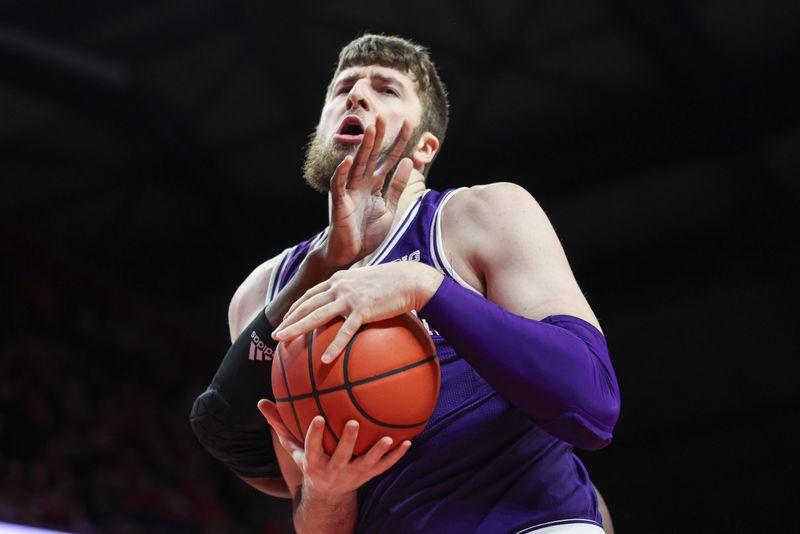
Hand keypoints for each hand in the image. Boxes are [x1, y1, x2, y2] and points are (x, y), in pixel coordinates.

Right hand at [258, 400, 410, 497]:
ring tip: (388, 438)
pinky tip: (408, 441)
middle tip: (354, 423)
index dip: (314, 435)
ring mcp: (352, 475)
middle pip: (341, 457)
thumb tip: (261, 401)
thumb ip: (279, 425)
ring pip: (366, 465)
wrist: (326, 496)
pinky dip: (396, 456)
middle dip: (348, 442)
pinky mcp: (368, 477)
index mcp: (313, 462)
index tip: (317, 418)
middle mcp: (333, 471)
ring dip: (378, 453)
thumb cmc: (309, 462)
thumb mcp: (293, 448)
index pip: (312, 448)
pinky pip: (384, 467)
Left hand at [272, 262, 442, 362]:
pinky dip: (334, 346)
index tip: (286, 318)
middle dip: (288, 320)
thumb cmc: (394, 283)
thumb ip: (356, 293)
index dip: (296, 306)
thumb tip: (353, 308)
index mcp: (339, 280)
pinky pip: (345, 332)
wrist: (411, 279)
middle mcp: (339, 287)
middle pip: (307, 305)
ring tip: (282, 341)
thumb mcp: (369, 284)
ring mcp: (349, 298)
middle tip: (275, 335)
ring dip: (296, 329)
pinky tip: (325, 360)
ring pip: (316, 316)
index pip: (311, 294)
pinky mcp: (362, 310)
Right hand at [322, 115, 413, 266]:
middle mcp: (360, 184)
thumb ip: (398, 186)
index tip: (408, 125)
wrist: (350, 255)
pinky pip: (339, 184)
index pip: (388, 159)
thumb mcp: (389, 208)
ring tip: (370, 130)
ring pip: (356, 165)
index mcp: (373, 184)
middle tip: (385, 116)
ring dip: (363, 147)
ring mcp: (348, 192)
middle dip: (379, 137)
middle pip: (371, 156)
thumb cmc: (367, 233)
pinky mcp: (338, 203)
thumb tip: (408, 162)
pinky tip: (349, 159)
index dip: (398, 143)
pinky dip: (342, 172)